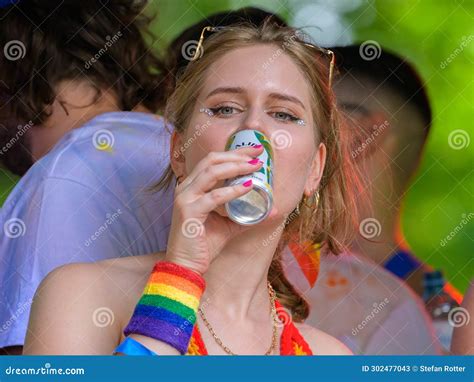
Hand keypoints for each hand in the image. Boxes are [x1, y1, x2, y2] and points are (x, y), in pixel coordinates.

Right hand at [165, 145, 276, 274]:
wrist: (186, 266)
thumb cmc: (204, 244)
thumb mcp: (229, 225)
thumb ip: (247, 215)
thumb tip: (272, 210)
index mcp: (192, 186)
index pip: (213, 160)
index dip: (234, 152)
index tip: (255, 151)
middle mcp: (186, 188)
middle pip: (212, 160)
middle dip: (236, 154)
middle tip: (258, 154)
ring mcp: (185, 198)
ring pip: (211, 172)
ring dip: (235, 166)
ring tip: (255, 167)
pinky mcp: (188, 211)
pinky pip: (214, 196)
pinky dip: (233, 191)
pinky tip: (248, 188)